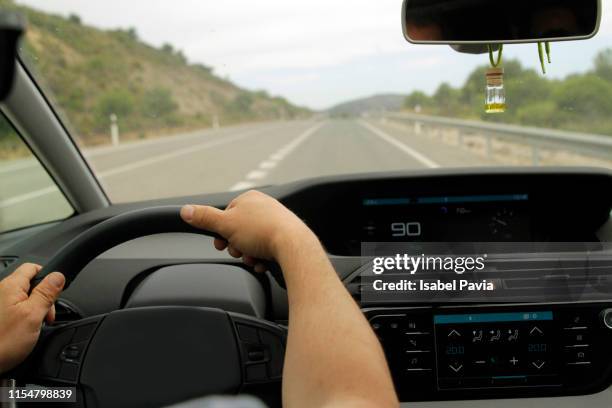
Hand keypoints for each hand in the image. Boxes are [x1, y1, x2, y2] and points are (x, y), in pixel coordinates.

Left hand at [0, 263, 64, 373]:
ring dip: (33, 311)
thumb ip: (47, 293)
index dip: (48, 278)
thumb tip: (58, 276)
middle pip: (29, 284)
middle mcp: (0, 292)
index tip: (54, 295)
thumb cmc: (1, 343)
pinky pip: (14, 311)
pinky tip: (23, 333)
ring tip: (33, 328)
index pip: (33, 267)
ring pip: (23, 300)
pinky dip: (22, 319)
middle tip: (45, 317)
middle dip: (43, 299)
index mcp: (10, 286)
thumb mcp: (33, 315)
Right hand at [180, 190, 317, 271]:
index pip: (226, 215)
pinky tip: (263, 263)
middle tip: (240, 252)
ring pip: (253, 242)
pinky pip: (267, 248)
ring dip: (248, 254)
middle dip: (236, 246)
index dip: (221, 232)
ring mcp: (277, 221)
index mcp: (250, 198)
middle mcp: (265, 206)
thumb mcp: (225, 224)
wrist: (293, 246)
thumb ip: (204, 218)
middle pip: (239, 230)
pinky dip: (262, 258)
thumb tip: (185, 210)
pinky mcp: (286, 236)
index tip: (221, 244)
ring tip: (253, 259)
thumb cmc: (261, 232)